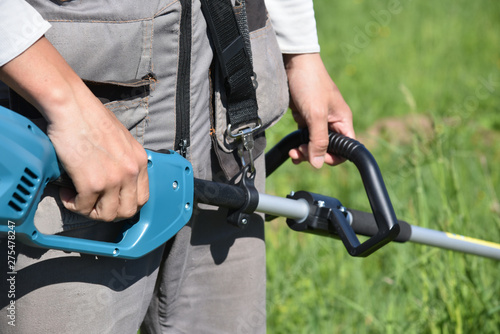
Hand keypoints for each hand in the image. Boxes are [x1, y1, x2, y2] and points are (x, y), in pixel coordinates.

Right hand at [0, 37, 148, 220]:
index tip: (112, 203)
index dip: (126, 205)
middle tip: (93, 205)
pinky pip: (84, 207)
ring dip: (90, 211)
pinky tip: (67, 193)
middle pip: (128, 211)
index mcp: (139, 160)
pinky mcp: (92, 183)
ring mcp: (113, 179)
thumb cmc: (91, 118)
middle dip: (109, 213)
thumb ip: (125, 160)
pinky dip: (73, 204)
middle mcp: (130, 172)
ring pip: (107, 215)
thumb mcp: (122, 140)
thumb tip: (117, 179)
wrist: (72, 108)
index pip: (142, 198)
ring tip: (78, 199)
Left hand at [284, 53, 354, 167]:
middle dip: (314, 154)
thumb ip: (318, 140)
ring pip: (314, 144)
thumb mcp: (316, 114)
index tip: (319, 159)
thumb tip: (318, 164)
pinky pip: (304, 137)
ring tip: (293, 152)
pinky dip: (298, 144)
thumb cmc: (310, 83)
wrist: (293, 62)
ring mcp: (318, 119)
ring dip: (304, 151)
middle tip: (300, 152)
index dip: (335, 157)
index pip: (346, 148)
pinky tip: (292, 148)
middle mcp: (333, 121)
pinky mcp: (305, 117)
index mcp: (342, 120)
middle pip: (328, 148)